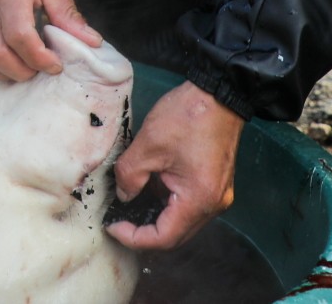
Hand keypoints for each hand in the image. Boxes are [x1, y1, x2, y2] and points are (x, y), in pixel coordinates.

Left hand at [105, 82, 243, 250]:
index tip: (112, 225)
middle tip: (117, 219)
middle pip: (175, 234)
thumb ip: (129, 175)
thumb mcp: (148, 144)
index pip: (164, 238)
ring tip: (129, 200)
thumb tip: (123, 195)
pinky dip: (167, 201)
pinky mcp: (214, 183)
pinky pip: (188, 203)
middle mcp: (213, 205)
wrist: (219, 93)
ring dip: (155, 215)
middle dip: (144, 231)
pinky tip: (149, 186)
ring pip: (181, 220)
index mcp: (198, 200)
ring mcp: (217, 195)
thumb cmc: (188, 116)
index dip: (134, 237)